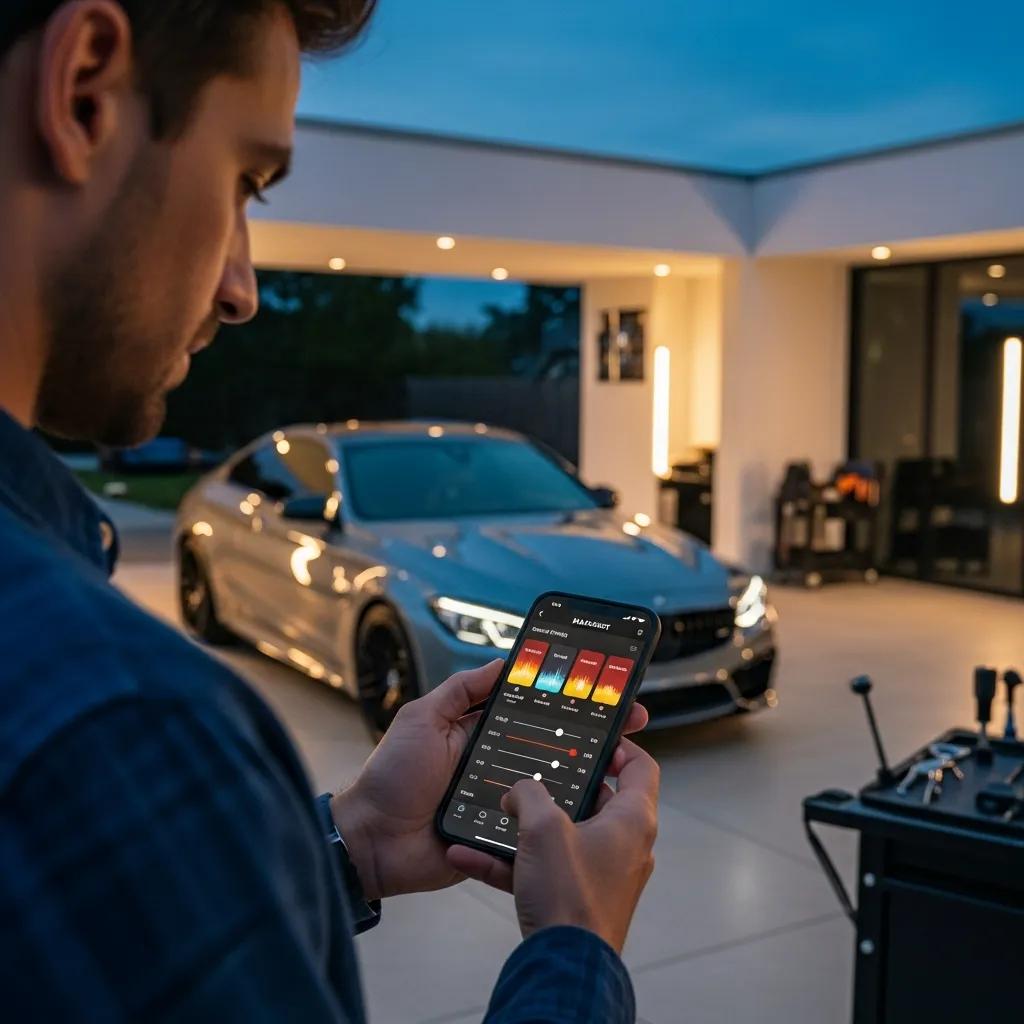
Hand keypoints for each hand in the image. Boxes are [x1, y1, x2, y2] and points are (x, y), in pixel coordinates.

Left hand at [331, 660, 649, 901]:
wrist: (372, 841)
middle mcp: (497, 762)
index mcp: (480, 732)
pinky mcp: (504, 835)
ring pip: (554, 785)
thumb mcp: (423, 717)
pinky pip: (539, 825)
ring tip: (621, 763)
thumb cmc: (391, 776)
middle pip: (554, 745)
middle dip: (592, 734)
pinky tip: (595, 807)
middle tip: (630, 724)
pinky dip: (564, 817)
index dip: (566, 700)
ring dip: (587, 775)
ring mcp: (504, 800)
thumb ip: (462, 691)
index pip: (533, 710)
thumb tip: (504, 664)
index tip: (602, 688)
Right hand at [447, 736, 658, 953]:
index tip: (593, 737)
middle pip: (597, 799)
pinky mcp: (578, 898)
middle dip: (558, 788)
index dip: (619, 746)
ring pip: (563, 836)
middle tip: (533, 773)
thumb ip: (529, 794)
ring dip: (527, 827)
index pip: (640, 767)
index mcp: (632, 820)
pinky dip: (512, 862)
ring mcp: (603, 873)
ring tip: (496, 814)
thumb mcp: (543, 828)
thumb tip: (519, 790)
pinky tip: (470, 857)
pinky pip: (543, 869)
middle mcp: (625, 845)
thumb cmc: (570, 897)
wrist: (564, 967)